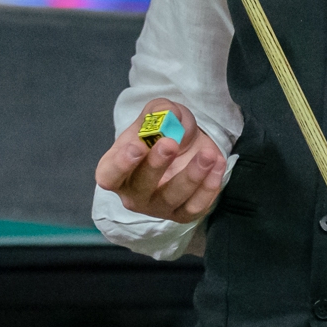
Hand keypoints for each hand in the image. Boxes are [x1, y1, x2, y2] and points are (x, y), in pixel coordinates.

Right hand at [93, 98, 227, 221]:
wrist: (186, 146)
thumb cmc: (162, 132)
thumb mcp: (159, 114)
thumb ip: (160, 111)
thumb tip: (168, 115)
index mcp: (115, 170)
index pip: (109, 175)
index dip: (121, 164)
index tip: (137, 146)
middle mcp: (132, 193)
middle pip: (140, 188)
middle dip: (156, 165)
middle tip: (170, 143)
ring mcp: (157, 207)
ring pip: (171, 198)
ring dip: (191, 176)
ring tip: (207, 155)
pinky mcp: (182, 214)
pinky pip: (195, 207)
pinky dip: (209, 188)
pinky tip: (217, 165)